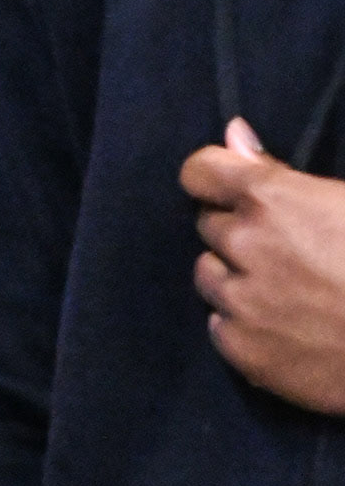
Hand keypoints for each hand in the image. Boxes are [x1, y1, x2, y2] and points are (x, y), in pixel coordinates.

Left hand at [181, 119, 344, 412]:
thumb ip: (279, 169)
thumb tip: (234, 133)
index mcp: (271, 199)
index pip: (200, 172)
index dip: (216, 179)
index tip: (233, 191)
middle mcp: (244, 245)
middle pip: (209, 225)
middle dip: (238, 231)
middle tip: (284, 249)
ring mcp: (240, 301)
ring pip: (209, 276)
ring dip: (235, 277)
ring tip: (285, 291)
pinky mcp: (242, 351)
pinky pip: (220, 326)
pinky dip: (243, 324)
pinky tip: (283, 328)